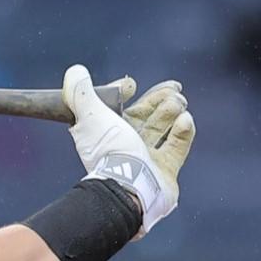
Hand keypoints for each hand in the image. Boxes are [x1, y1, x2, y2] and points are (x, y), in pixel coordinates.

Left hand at [63, 65, 195, 237]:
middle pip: (146, 116)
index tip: (130, 84)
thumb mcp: (90, 116)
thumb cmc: (108, 151)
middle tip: (172, 89)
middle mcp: (126, 146)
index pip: (119, 108)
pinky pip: (178, 145)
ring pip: (163, 128)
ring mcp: (147, 159)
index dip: (124, 93)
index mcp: (106, 134)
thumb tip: (75, 72)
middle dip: (159, 99)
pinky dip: (183, 130)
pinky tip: (185, 119)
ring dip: (172, 111)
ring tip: (178, 104)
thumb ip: (80, 94)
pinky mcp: (166, 169)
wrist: (128, 188)